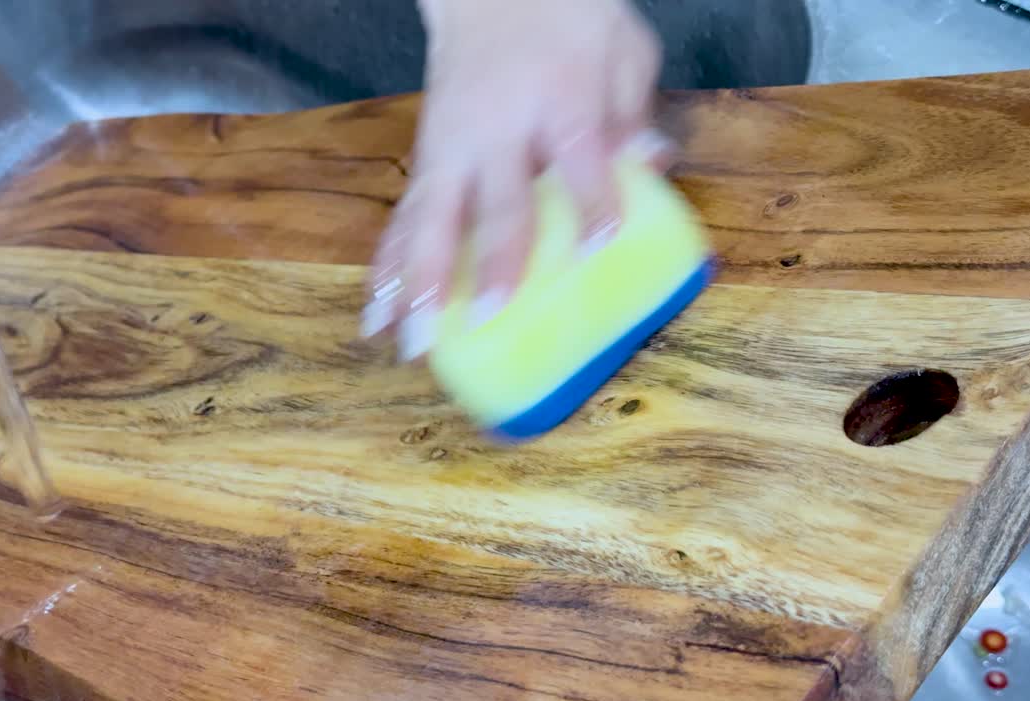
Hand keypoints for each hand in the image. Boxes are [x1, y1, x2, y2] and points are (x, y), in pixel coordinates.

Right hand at [362, 0, 672, 360]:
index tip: (598, 246)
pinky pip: (404, 220)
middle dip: (494, 259)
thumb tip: (652, 162)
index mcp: (561, 96)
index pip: (579, 153)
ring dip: (421, 282)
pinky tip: (377, 315)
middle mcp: (499, 127)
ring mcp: (453, 147)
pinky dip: (388, 269)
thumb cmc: (569, 23)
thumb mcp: (621, 49)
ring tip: (411, 341)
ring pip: (432, 220)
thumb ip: (633, 110)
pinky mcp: (427, 161)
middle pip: (494, 199)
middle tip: (488, 315)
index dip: (591, 200)